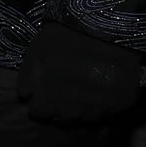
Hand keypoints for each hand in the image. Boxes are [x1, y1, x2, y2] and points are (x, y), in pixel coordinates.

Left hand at [16, 22, 142, 124]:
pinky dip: (100, 104)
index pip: (38, 113)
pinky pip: (107, 112)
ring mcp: (99, 109)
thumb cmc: (67, 36)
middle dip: (58, 107)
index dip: (39, 102)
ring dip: (79, 108)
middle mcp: (75, 110)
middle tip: (62, 88)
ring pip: (84, 118)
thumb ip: (28, 75)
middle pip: (61, 118)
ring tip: (80, 89)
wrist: (108, 28)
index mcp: (51, 98)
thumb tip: (24, 96)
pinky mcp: (121, 104)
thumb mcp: (38, 49)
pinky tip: (99, 89)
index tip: (43, 92)